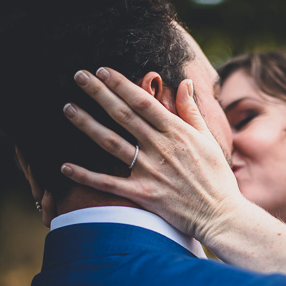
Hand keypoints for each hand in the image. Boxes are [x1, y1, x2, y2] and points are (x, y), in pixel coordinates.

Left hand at [60, 67, 243, 241]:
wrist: (221, 215)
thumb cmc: (216, 177)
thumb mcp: (209, 140)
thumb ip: (191, 111)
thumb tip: (183, 82)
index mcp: (177, 132)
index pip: (143, 101)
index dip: (121, 84)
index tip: (103, 70)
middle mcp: (160, 148)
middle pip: (122, 115)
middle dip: (98, 93)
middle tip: (78, 76)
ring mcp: (149, 171)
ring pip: (111, 143)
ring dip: (87, 124)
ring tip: (67, 109)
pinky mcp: (142, 194)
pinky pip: (108, 184)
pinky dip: (85, 176)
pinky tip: (64, 166)